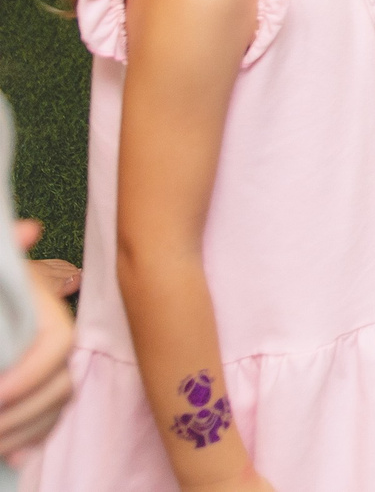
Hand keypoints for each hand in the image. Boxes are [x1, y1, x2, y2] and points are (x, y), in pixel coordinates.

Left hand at [0, 221, 71, 460]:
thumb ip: (7, 259)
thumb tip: (26, 229)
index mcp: (37, 308)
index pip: (58, 342)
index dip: (32, 373)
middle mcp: (49, 338)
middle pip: (60, 383)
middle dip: (23, 414)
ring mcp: (46, 366)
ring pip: (56, 406)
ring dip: (23, 431)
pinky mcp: (37, 392)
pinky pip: (47, 421)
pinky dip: (28, 440)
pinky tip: (6, 451)